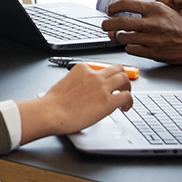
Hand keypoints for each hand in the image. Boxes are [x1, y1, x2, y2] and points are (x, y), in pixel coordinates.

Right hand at [17, 62, 133, 143]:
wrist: (51, 113)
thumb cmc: (53, 103)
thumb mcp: (65, 83)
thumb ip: (78, 82)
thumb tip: (85, 90)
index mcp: (82, 69)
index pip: (100, 68)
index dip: (106, 76)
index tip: (106, 84)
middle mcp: (94, 75)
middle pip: (117, 68)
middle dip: (122, 76)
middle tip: (122, 85)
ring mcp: (102, 87)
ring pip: (124, 79)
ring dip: (127, 87)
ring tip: (125, 95)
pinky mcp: (108, 101)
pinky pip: (126, 96)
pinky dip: (129, 102)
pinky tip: (125, 108)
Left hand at [102, 0, 181, 64]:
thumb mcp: (173, 8)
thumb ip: (160, 2)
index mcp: (154, 9)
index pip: (125, 4)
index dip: (113, 7)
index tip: (110, 10)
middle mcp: (150, 23)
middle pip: (118, 22)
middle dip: (107, 24)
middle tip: (105, 25)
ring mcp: (150, 38)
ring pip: (123, 37)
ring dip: (119, 37)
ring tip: (119, 36)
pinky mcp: (151, 52)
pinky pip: (131, 49)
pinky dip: (129, 47)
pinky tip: (132, 45)